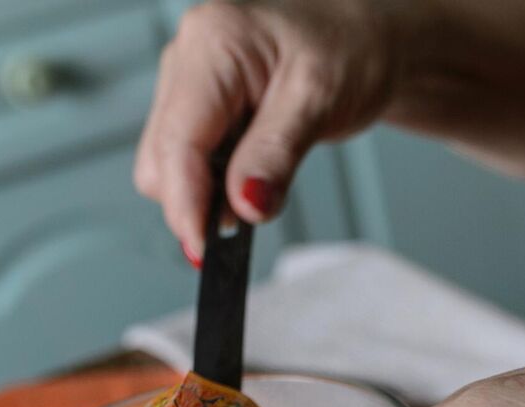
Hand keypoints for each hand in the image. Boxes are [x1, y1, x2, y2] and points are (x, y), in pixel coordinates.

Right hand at [135, 0, 391, 259]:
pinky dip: (215, 181)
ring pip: (168, 164)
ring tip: (262, 184)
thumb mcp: (320, 100)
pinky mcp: (198, 105)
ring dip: (207, 192)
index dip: (186, 204)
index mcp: (212, 43)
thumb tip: (244, 205)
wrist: (363, 37)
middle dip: (197, 200)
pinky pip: (188, 158)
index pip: (177, 141)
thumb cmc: (349, 49)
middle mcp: (187, 58)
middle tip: (252, 214)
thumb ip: (276, 154)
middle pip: (161, 159)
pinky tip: (250, 175)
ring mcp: (187, 81)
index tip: (204, 251)